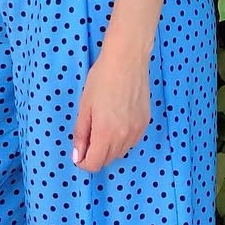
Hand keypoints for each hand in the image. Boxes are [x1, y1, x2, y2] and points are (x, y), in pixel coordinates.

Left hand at [71, 49, 150, 172]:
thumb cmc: (101, 79)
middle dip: (96, 154)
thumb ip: (81, 134)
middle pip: (108, 160)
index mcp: (105, 133)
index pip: (94, 164)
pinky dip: (122, 139)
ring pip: (121, 152)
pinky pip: (131, 141)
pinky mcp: (145, 123)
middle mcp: (124, 137)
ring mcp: (137, 131)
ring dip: (109, 148)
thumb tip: (78, 155)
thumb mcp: (84, 106)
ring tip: (103, 125)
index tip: (79, 152)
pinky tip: (116, 121)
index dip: (84, 162)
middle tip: (89, 134)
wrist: (127, 60)